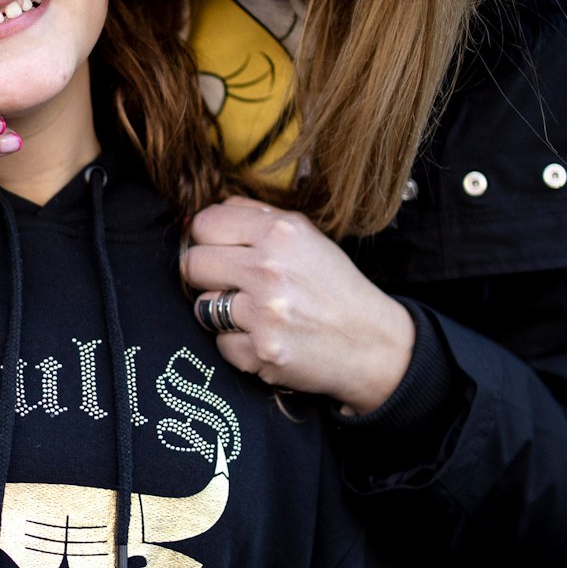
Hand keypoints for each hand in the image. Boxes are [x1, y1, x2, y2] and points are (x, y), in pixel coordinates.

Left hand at [179, 196, 415, 413]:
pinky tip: (266, 338)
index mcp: (280, 232)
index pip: (204, 224)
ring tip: (255, 314)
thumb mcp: (306, 236)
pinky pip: (221, 343)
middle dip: (207, 275)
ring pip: (201, 306)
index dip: (207, 240)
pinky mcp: (262, 352)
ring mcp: (265, 313)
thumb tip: (196, 216)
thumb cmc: (333, 287)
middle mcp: (270, 269)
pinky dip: (238, 345)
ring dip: (222, 312)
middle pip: (192, 264)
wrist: (374, 344)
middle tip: (232, 284)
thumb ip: (254, 216)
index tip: (220, 251)